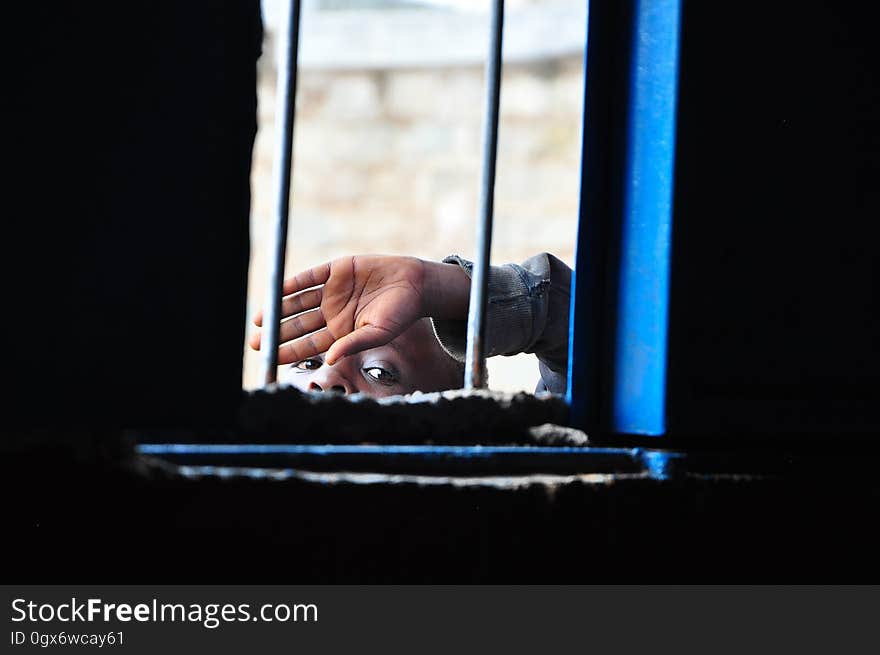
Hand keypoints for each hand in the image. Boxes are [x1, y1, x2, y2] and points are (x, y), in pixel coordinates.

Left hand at [251, 255, 468, 365]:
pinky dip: (293, 283)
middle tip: (255, 342)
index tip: (269, 357)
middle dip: (276, 333)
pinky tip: (277, 290)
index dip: (288, 351)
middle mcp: (332, 313)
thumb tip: (329, 359)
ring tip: (259, 320)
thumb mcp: (378, 333)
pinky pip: (310, 277)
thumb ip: (353, 344)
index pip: (309, 345)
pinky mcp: (336, 270)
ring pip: (299, 302)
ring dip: (278, 309)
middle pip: (298, 325)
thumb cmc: (401, 314)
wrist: (416, 284)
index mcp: (341, 332)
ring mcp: (332, 291)